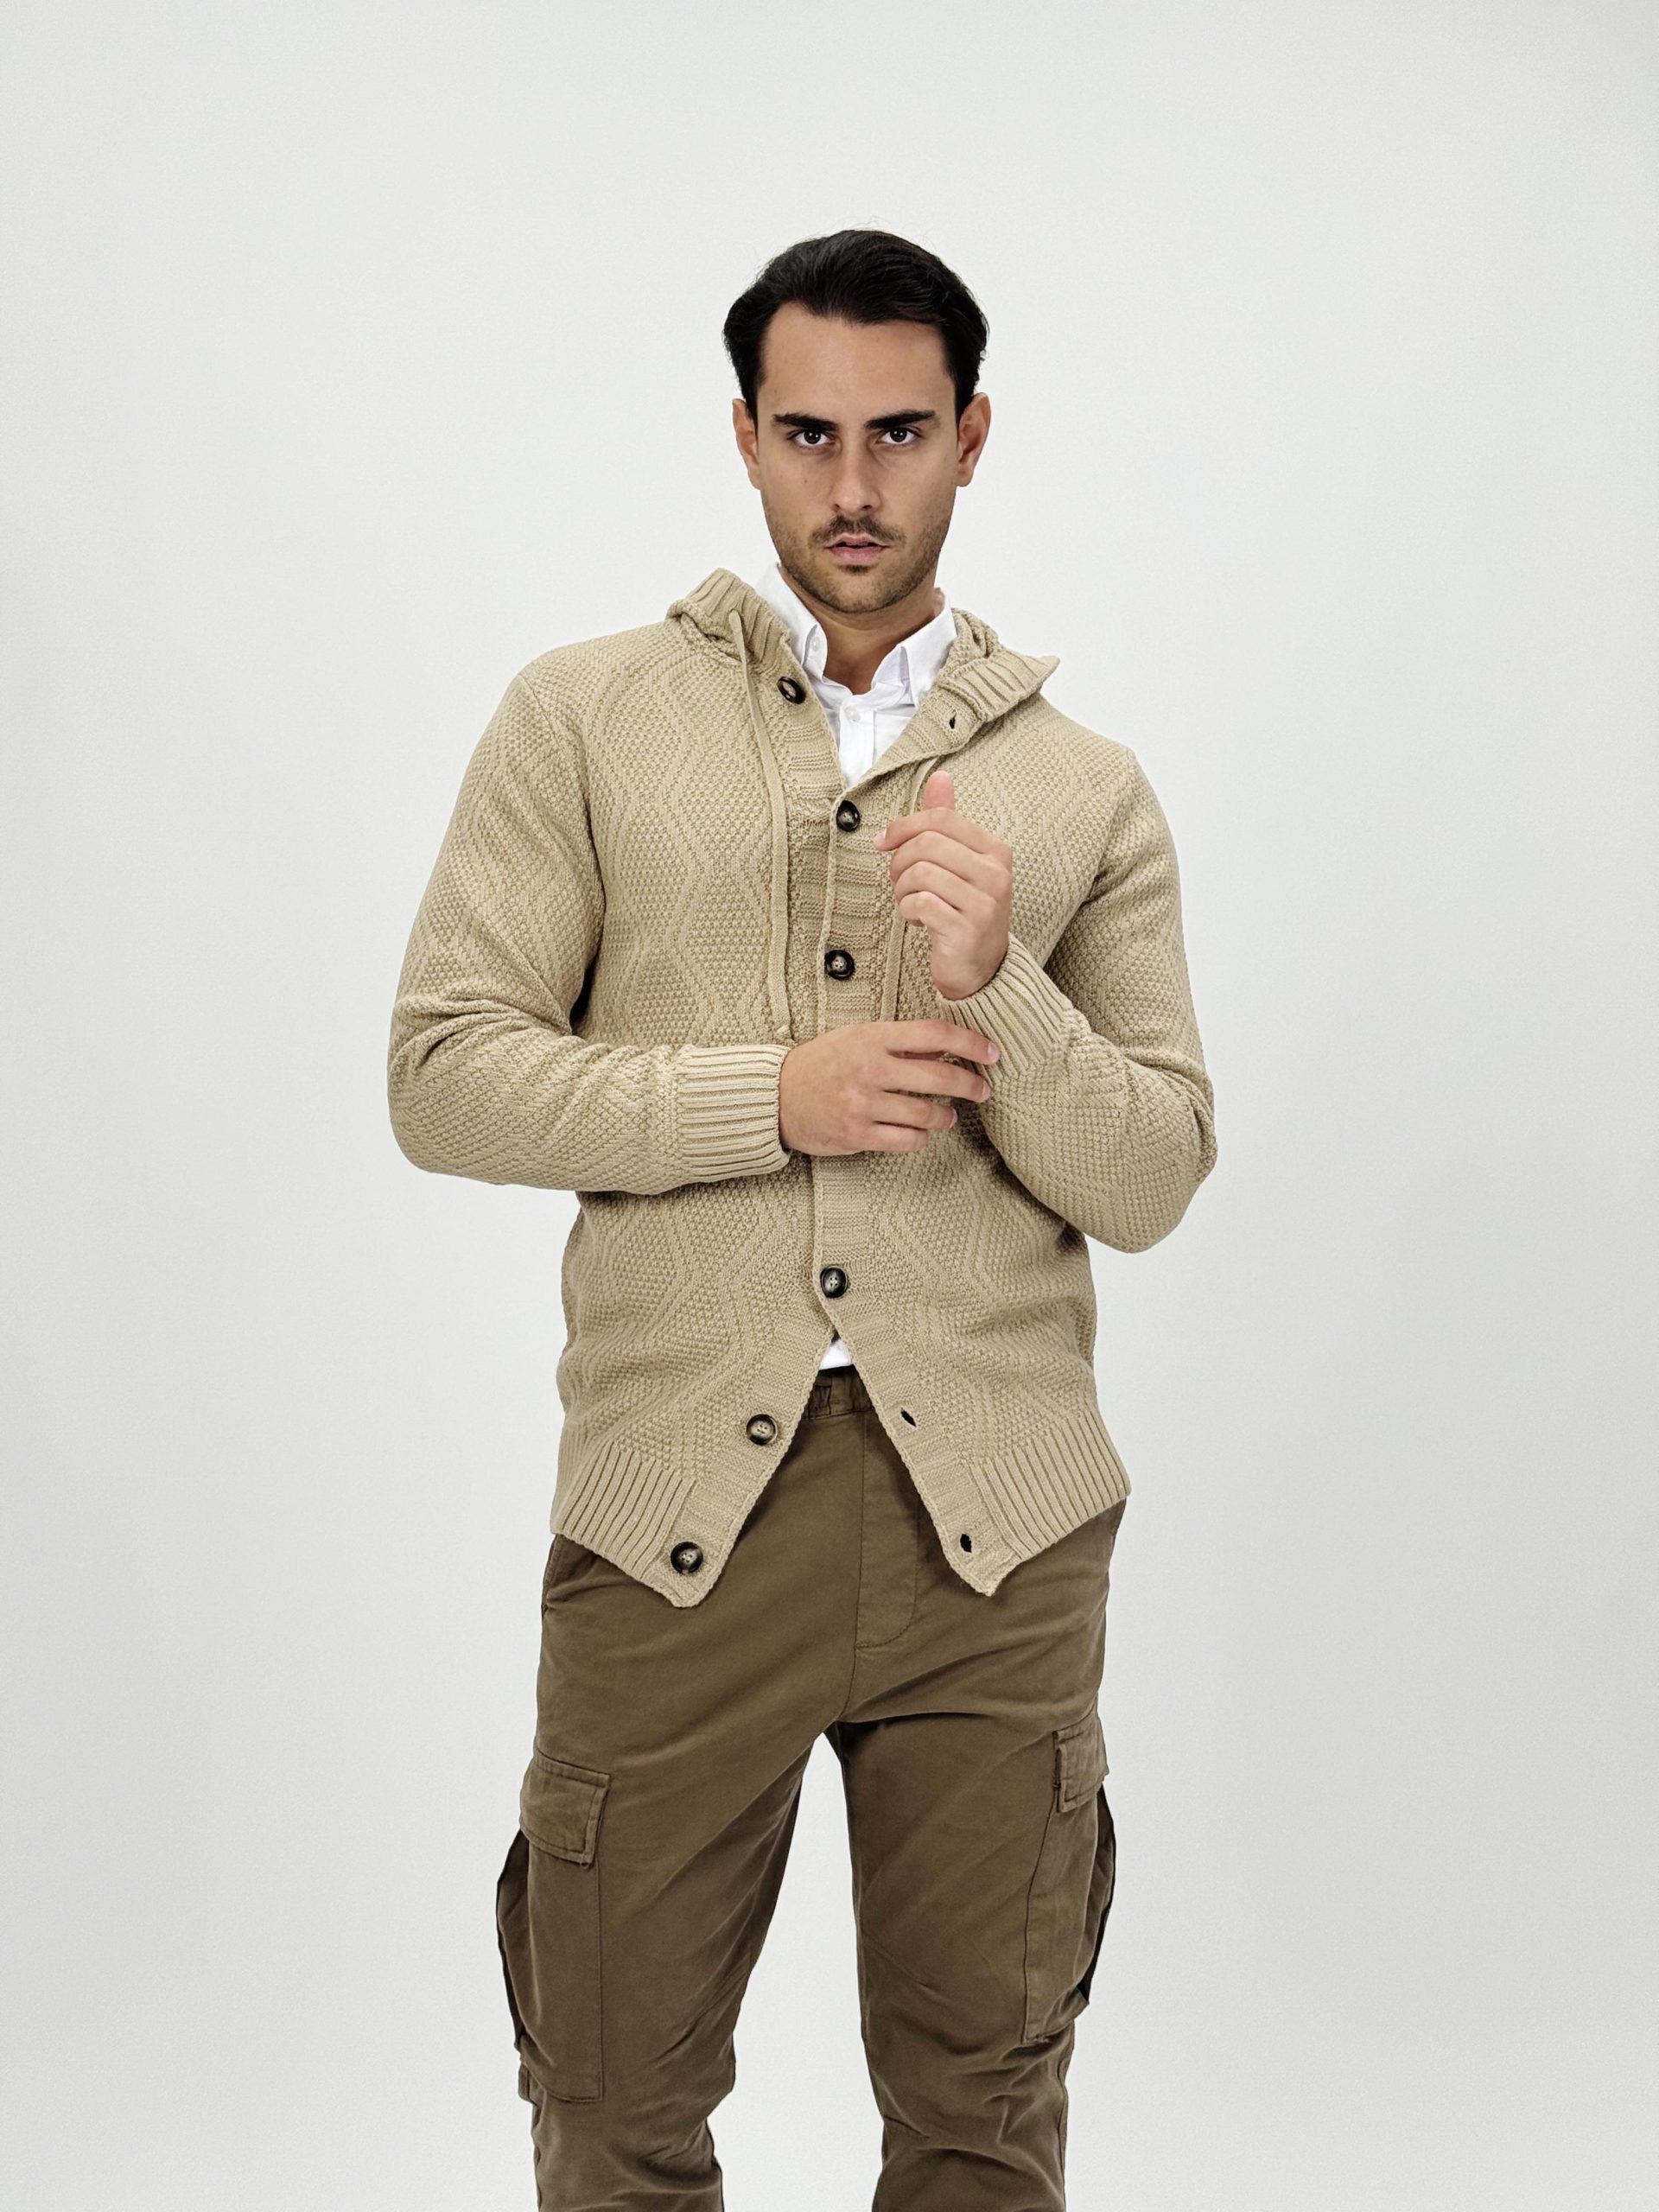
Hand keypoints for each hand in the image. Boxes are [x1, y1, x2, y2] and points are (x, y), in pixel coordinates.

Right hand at [778, 1018, 999, 1156]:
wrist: (776, 1096)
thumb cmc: (821, 1064)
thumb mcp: (857, 1039)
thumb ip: (899, 1043)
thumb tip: (946, 1049)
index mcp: (872, 1038)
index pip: (935, 1034)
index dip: (971, 1042)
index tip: (991, 1053)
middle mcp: (869, 1069)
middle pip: (940, 1076)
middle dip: (970, 1085)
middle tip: (982, 1090)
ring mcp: (863, 1104)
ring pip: (927, 1114)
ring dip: (945, 1116)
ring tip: (947, 1115)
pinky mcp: (857, 1135)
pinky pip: (907, 1141)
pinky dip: (920, 1137)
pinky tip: (919, 1132)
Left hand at [873, 768, 1011, 999]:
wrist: (982, 970)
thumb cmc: (965, 911)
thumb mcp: (961, 863)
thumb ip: (948, 821)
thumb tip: (941, 776)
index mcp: (995, 850)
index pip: (941, 818)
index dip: (903, 826)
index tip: (883, 842)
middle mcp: (995, 874)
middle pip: (927, 844)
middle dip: (899, 862)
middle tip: (900, 882)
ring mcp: (984, 903)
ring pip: (920, 873)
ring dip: (902, 890)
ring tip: (910, 903)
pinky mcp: (967, 930)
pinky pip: (920, 904)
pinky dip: (908, 910)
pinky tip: (918, 920)